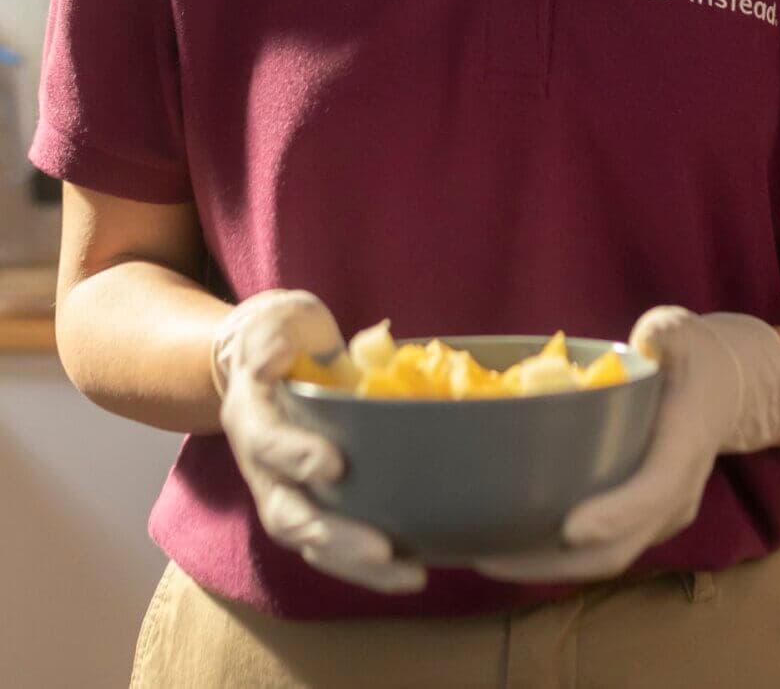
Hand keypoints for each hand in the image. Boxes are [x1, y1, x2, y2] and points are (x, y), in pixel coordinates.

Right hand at [212, 289, 427, 593]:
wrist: (272, 356)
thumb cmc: (279, 335)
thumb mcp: (273, 320)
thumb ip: (269, 336)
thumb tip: (274, 354)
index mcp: (251, 417)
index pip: (267, 444)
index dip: (296, 457)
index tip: (335, 465)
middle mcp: (264, 467)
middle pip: (288, 515)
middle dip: (333, 536)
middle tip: (380, 548)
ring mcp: (287, 492)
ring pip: (313, 543)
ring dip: (357, 564)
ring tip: (409, 575)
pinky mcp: (317, 504)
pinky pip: (337, 544)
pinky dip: (370, 565)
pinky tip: (412, 570)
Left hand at [471, 306, 779, 583]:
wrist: (728, 386)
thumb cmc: (690, 353)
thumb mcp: (674, 332)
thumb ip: (653, 340)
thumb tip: (619, 351)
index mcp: (687, 440)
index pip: (656, 488)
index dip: (615, 513)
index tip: (567, 528)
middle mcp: (680, 490)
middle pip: (623, 546)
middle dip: (556, 561)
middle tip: (490, 555)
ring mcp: (666, 512)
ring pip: (611, 556)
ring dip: (551, 565)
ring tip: (489, 554)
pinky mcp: (649, 519)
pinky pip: (607, 547)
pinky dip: (562, 555)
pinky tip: (515, 542)